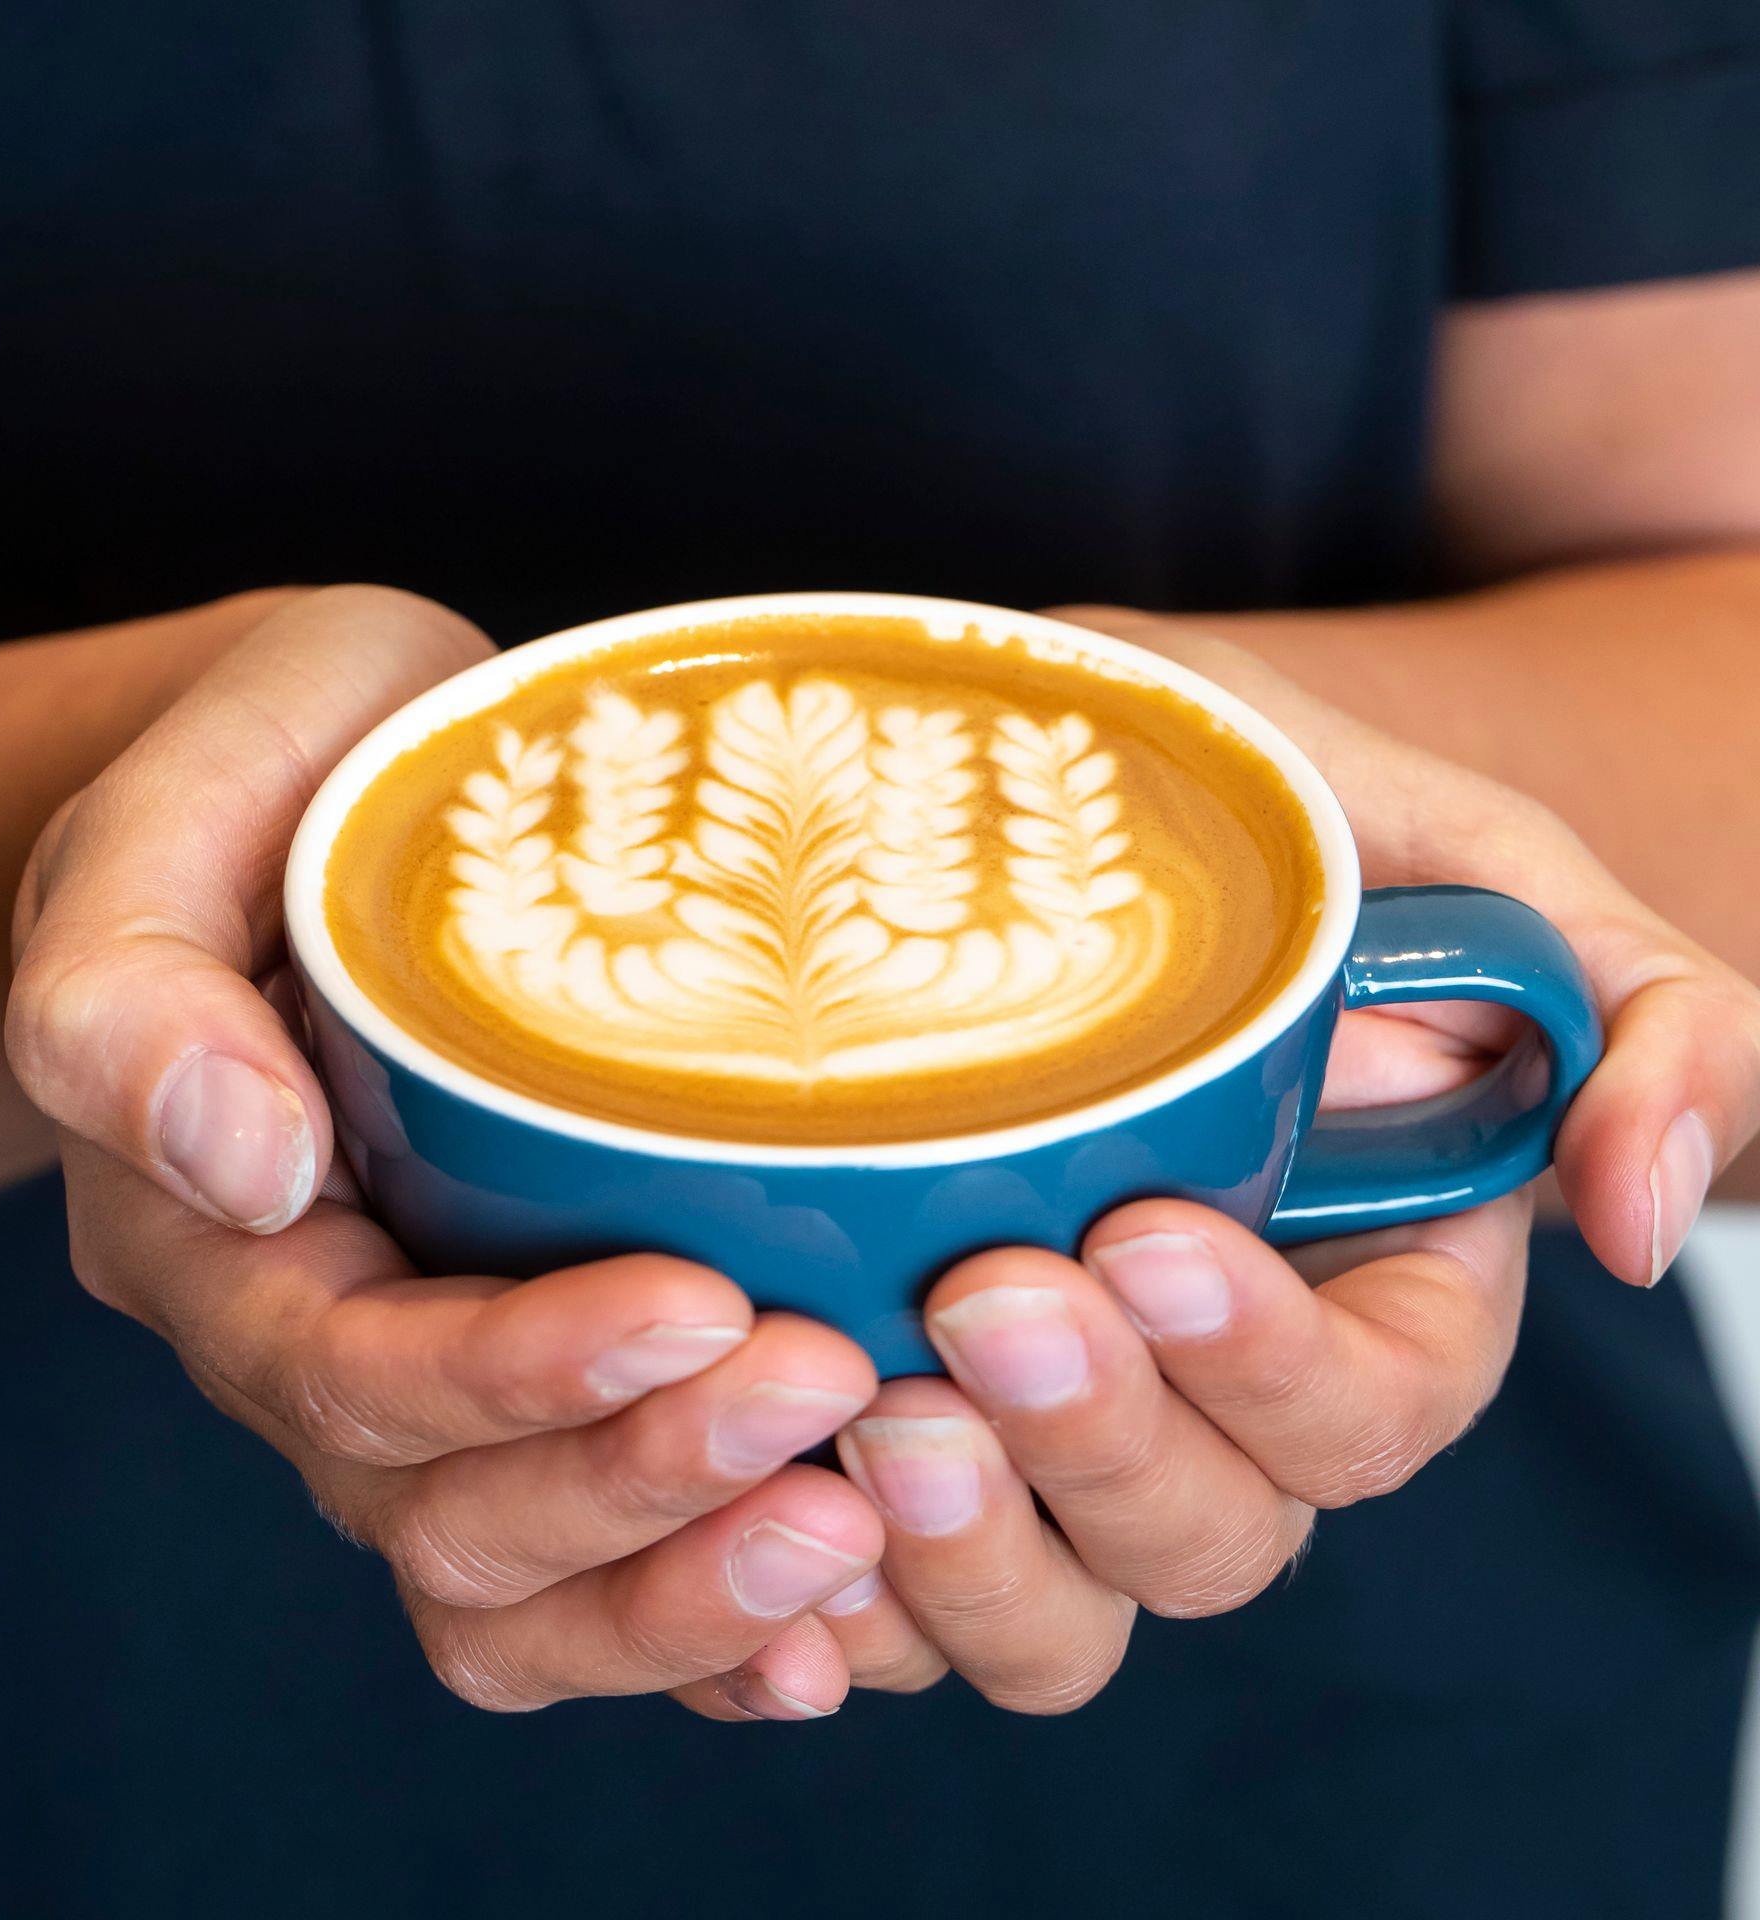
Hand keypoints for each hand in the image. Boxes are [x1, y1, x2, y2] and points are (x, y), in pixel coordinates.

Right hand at [8, 587, 885, 1719]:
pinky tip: (828, 1624)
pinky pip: (592, 1576)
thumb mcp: (169, 829)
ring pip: (521, 1591)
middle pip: (451, 1521)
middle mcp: (319, 1347)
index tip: (702, 1298)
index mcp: (218, 1241)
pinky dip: (699, 1629)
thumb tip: (240, 1160)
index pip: (358, 1372)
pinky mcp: (534, 1387)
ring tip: (855, 1537)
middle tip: (829, 1394)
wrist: (330, 794)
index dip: (524, 1374)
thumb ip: (132, 993)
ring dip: (685, 1590)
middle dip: (640, 1484)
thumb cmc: (274, 781)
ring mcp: (429, 1389)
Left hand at [806, 610, 1759, 1712]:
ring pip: (1058, 1604)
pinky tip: (773, 1519)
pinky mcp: (915, 1425)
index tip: (1149, 1238)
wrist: (1062, 797)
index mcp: (1371, 1290)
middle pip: (1208, 1533)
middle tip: (985, 1300)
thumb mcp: (1476, 862)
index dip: (1268, 1365)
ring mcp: (1057, 1422)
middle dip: (1105, 1444)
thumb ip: (1636, 1017)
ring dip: (972, 1555)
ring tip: (876, 1415)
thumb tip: (1635, 1219)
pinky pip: (888, 1594)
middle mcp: (1213, 1387)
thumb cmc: (1273, 816)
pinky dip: (837, 1601)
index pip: (1367, 1409)